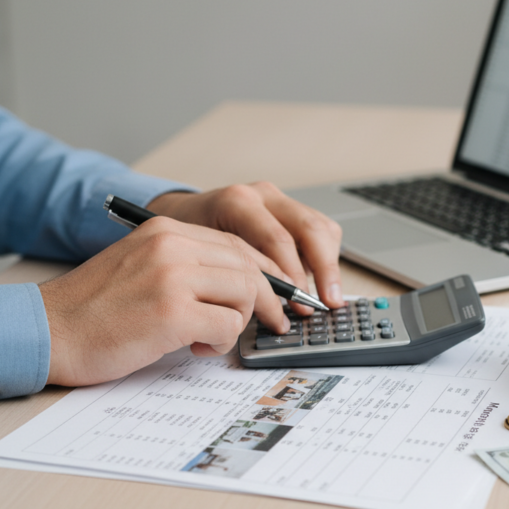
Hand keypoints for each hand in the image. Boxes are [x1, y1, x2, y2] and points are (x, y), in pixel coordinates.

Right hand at [39, 216, 291, 386]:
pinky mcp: (171, 313)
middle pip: (249, 266)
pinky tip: (195, 346)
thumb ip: (189, 267)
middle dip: (264, 300)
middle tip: (267, 323)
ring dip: (237, 322)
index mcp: (166, 230)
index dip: (263, 274)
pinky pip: (228, 326)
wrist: (49, 330)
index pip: (237, 244)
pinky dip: (221, 342)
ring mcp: (172, 277)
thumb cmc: (96, 308)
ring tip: (208, 336)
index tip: (273, 298)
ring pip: (245, 293)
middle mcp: (171, 245)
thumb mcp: (144, 266)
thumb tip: (244, 285)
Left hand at [147, 182, 342, 312]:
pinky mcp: (291, 210)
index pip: (277, 239)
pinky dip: (324, 258)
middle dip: (324, 270)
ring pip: (322, 229)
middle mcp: (262, 196)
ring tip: (325, 296)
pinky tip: (314, 281)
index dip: (293, 277)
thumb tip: (260, 313)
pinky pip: (322, 231)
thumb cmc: (188, 243)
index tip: (299, 306)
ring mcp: (279, 200)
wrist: (180, 218)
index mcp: (237, 203)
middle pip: (309, 228)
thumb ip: (231, 278)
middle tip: (327, 302)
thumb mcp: (199, 259)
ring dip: (327, 265)